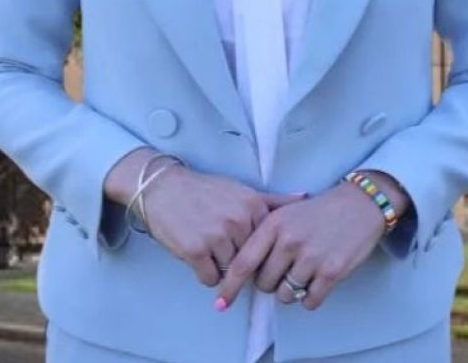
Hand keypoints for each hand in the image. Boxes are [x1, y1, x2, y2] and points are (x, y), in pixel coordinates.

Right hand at [138, 166, 298, 286]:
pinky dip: (206, 274)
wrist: (164, 188)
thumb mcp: (242, 191)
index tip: (247, 245)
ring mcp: (217, 236)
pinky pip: (211, 278)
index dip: (259, 250)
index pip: (269, 243)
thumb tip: (304, 197)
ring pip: (232, 271)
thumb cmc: (205, 191)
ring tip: (209, 248)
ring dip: (222, 268)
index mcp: (254, 206)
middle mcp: (239, 221)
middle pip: (252, 259)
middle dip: (240, 260)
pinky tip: (199, 257)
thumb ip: (273, 200)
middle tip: (223, 247)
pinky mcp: (195, 251)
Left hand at [213, 182, 385, 311]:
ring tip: (304, 273)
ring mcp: (312, 257)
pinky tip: (317, 281)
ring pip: (286, 296)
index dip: (229, 287)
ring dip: (291, 291)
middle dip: (271, 283)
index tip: (220, 303)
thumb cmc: (319, 211)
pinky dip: (310, 298)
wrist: (361, 204)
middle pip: (264, 284)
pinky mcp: (332, 271)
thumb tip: (237, 267)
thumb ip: (262, 235)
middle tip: (285, 270)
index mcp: (274, 225)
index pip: (243, 264)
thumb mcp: (286, 212)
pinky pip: (309, 301)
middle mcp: (290, 241)